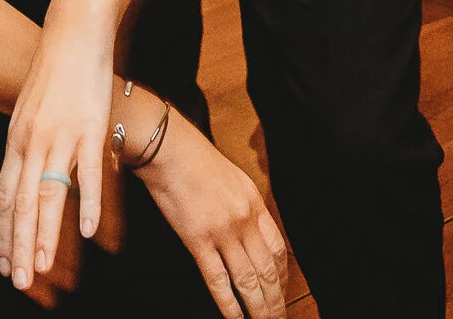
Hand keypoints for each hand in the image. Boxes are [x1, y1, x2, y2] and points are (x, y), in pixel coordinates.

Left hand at [0, 26, 114, 289]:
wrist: (72, 33)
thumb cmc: (53, 73)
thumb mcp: (29, 112)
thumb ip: (27, 147)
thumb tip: (26, 178)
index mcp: (16, 141)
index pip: (4, 197)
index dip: (2, 233)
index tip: (3, 264)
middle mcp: (32, 143)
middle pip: (21, 204)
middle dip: (19, 246)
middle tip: (19, 281)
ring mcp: (60, 137)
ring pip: (48, 195)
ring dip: (46, 236)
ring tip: (43, 269)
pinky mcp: (89, 128)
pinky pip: (87, 173)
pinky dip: (87, 204)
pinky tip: (86, 232)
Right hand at [133, 112, 289, 318]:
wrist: (170, 150)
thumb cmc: (195, 158)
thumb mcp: (233, 179)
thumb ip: (244, 206)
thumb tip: (249, 229)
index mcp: (254, 204)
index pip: (278, 248)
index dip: (282, 275)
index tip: (281, 290)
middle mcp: (244, 221)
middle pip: (267, 271)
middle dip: (275, 300)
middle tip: (279, 318)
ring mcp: (223, 232)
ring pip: (248, 281)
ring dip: (258, 308)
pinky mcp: (198, 240)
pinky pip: (218, 280)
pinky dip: (229, 304)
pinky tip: (235, 318)